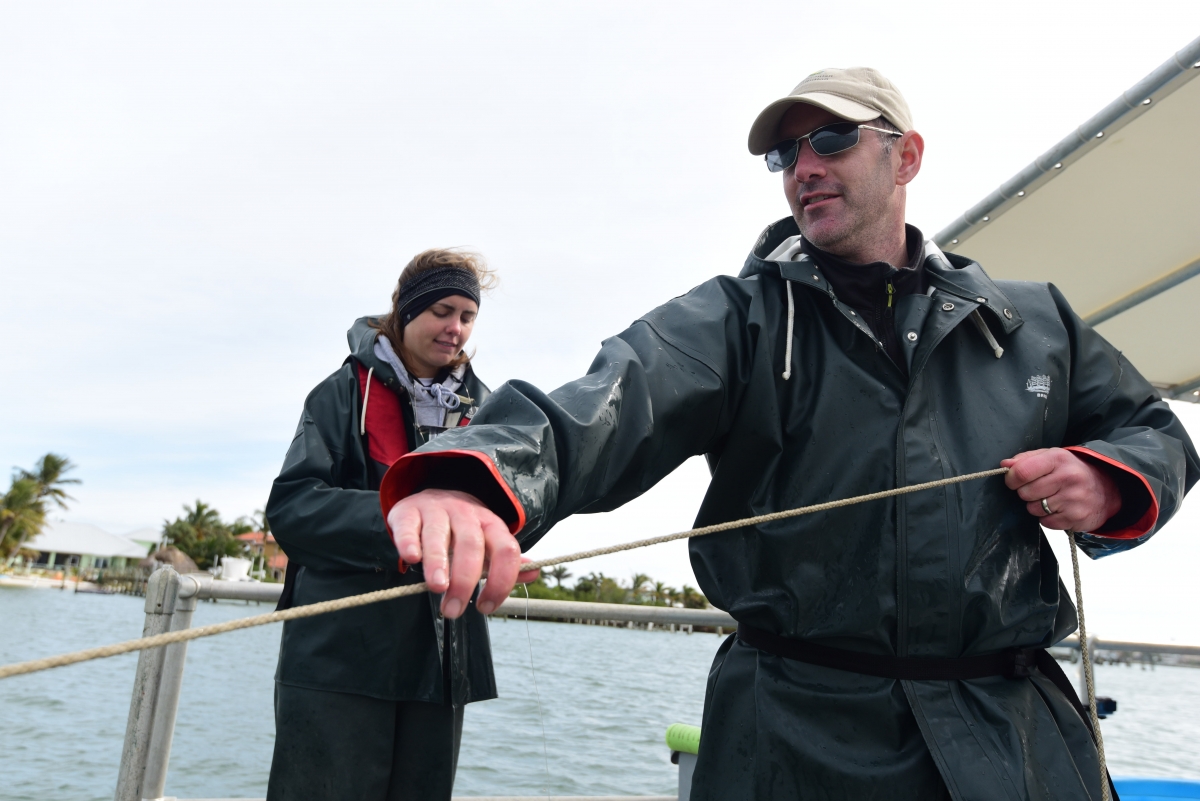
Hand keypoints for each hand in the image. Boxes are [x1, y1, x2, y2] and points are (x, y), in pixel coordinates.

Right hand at [387, 489, 537, 617]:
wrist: (430, 498)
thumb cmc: (461, 530)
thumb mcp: (486, 543)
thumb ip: (505, 561)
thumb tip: (533, 571)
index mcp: (490, 524)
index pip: (506, 549)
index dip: (500, 581)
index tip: (486, 607)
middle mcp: (465, 514)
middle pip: (471, 545)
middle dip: (465, 579)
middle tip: (454, 608)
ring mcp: (436, 511)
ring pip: (439, 535)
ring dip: (438, 563)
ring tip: (437, 588)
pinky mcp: (408, 512)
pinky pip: (409, 527)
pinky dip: (409, 542)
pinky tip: (410, 559)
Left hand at [1002, 448, 1121, 531]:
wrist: (1107, 489)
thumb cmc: (1072, 471)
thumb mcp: (1051, 457)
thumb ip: (1026, 459)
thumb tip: (1005, 465)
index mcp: (1058, 458)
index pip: (1022, 472)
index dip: (1011, 479)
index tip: (1013, 481)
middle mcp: (1068, 477)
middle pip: (1025, 493)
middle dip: (1026, 493)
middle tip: (1040, 489)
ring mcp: (1073, 499)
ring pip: (1033, 509)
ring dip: (1037, 506)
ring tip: (1052, 498)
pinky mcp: (1076, 518)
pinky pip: (1045, 523)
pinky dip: (1048, 518)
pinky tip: (1060, 508)